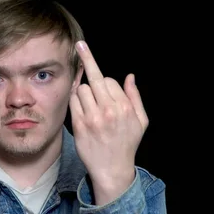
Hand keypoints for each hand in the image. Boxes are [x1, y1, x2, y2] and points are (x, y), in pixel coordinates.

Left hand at [69, 41, 148, 204]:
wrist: (112, 169)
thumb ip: (135, 97)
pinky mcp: (78, 126)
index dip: (105, 82)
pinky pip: (72, 102)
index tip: (99, 76)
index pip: (109, 80)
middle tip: (80, 45)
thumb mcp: (141, 121)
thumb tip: (129, 76)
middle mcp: (108, 111)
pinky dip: (75, 100)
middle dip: (88, 63)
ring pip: (81, 89)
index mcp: (124, 108)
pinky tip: (80, 106)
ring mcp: (92, 118)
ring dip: (83, 91)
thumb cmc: (127, 143)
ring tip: (89, 103)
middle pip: (94, 79)